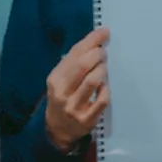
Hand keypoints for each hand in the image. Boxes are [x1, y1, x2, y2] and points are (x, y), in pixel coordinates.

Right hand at [44, 28, 109, 151]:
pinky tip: (104, 87)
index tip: (104, 33)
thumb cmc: (64, 96)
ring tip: (103, 68)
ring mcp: (74, 107)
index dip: (92, 41)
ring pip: (93, 81)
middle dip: (98, 54)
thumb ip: (76, 59)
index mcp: (55, 78)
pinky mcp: (87, 119)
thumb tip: (98, 37)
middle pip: (83, 65)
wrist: (58, 128)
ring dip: (103, 70)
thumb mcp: (62, 77)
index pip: (74, 54)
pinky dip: (106, 89)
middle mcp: (62, 92)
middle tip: (103, 53)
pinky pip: (102, 99)